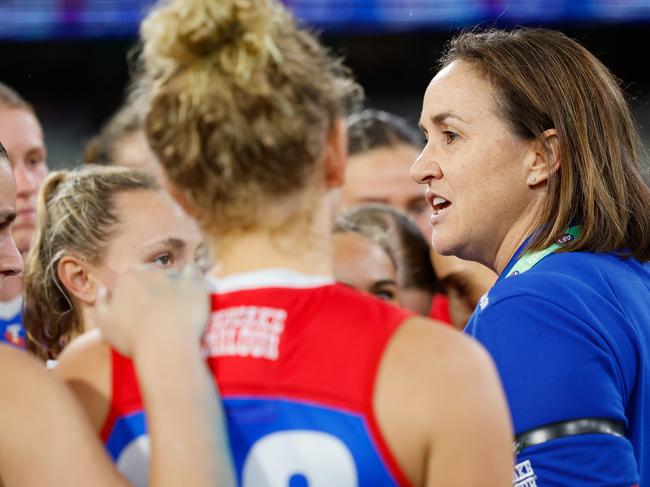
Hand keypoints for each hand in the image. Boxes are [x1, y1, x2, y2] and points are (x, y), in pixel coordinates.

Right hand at [95, 266, 209, 357]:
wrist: (167, 348)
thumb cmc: (134, 340)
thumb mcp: (105, 325)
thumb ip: (101, 303)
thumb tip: (105, 290)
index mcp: (126, 279)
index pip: (129, 279)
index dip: (134, 293)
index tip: (140, 307)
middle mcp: (149, 271)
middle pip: (150, 273)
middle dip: (153, 286)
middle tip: (159, 307)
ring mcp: (173, 275)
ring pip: (172, 275)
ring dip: (173, 285)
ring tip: (177, 305)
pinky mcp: (193, 282)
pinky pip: (193, 274)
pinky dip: (192, 280)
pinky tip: (191, 291)